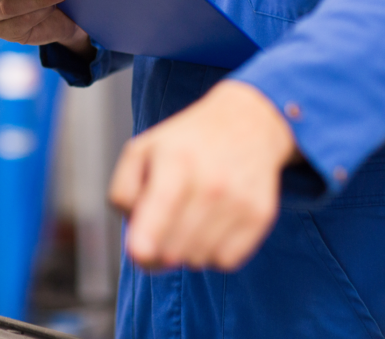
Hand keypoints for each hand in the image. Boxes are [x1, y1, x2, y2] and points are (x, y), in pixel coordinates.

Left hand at [108, 80, 297, 270]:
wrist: (247, 123)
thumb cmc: (185, 142)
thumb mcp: (142, 150)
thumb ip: (123, 190)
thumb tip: (132, 228)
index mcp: (175, 163)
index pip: (157, 220)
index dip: (143, 248)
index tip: (139, 252)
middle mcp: (210, 184)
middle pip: (171, 251)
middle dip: (157, 248)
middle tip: (159, 227)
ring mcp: (239, 202)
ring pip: (197, 260)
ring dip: (185, 249)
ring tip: (188, 217)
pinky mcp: (261, 216)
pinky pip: (225, 261)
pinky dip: (213, 251)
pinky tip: (211, 224)